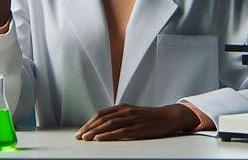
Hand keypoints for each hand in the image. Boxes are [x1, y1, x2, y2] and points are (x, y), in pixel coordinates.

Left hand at [74, 103, 199, 140]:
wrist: (168, 116)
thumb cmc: (149, 117)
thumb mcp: (132, 113)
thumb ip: (119, 117)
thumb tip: (104, 126)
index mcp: (122, 107)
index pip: (101, 113)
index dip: (90, 122)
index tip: (81, 131)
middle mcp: (125, 111)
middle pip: (102, 119)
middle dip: (89, 128)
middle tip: (78, 136)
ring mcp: (131, 119)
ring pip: (109, 124)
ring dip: (95, 131)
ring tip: (86, 138)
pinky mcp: (138, 128)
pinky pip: (120, 131)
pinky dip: (108, 135)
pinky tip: (100, 139)